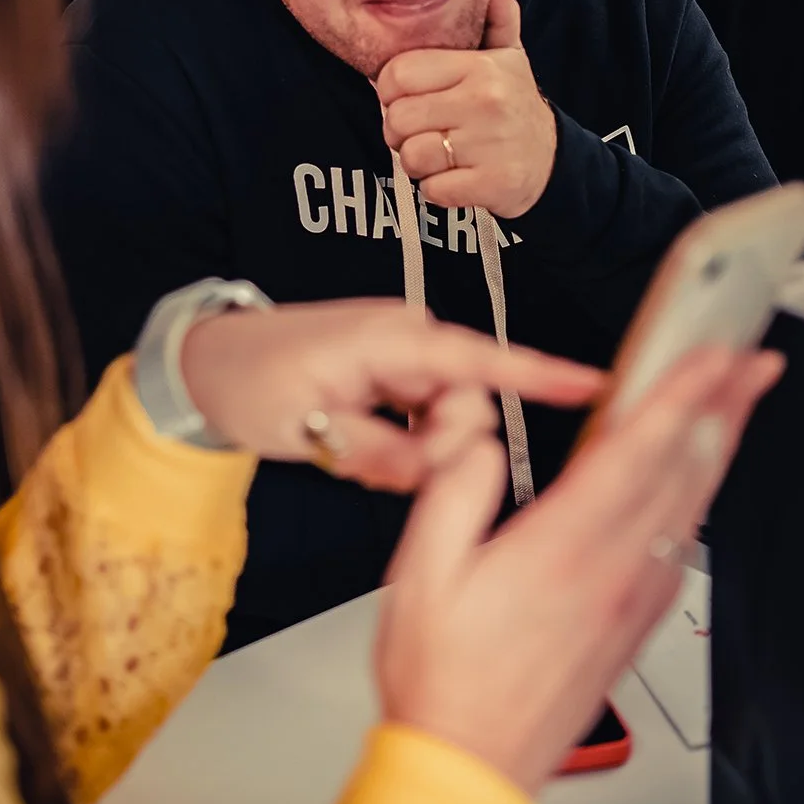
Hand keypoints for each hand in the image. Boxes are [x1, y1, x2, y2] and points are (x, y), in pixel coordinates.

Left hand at [179, 300, 602, 491]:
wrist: (211, 361)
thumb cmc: (250, 380)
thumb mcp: (308, 427)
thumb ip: (380, 449)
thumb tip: (436, 463)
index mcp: (394, 339)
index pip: (480, 361)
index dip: (539, 376)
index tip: (592, 385)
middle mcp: (409, 340)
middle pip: (467, 409)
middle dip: (436, 449)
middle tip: (369, 457)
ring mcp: (402, 358)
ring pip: (444, 423)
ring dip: (410, 451)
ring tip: (347, 446)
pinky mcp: (395, 376)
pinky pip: (423, 421)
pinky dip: (399, 445)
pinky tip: (355, 442)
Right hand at [375, 344, 783, 793]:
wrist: (471, 759)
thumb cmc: (444, 677)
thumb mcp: (420, 575)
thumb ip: (454, 492)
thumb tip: (482, 439)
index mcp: (559, 549)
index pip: (635, 453)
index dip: (679, 395)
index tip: (711, 355)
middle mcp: (608, 571)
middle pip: (681, 471)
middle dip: (722, 406)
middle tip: (753, 361)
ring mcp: (628, 599)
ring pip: (689, 507)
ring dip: (720, 447)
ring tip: (740, 404)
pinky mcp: (632, 622)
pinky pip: (681, 547)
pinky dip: (699, 500)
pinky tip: (701, 485)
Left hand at [377, 0, 557, 217]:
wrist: (555, 164)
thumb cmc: (516, 107)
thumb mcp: (510, 59)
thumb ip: (497, 19)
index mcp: (479, 67)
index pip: (397, 74)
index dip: (389, 91)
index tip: (406, 99)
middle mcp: (484, 101)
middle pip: (397, 118)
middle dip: (399, 132)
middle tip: (421, 133)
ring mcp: (488, 145)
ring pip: (411, 157)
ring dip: (417, 164)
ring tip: (440, 155)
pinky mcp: (490, 184)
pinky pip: (432, 190)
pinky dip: (436, 190)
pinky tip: (456, 177)